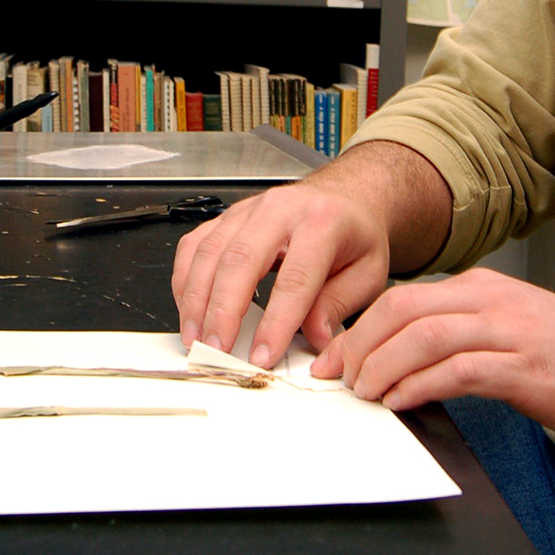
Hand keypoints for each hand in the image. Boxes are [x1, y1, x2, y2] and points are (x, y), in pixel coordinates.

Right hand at [171, 177, 393, 369]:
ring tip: (197, 338)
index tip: (262, 355)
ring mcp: (248, 210)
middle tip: (216, 349)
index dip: (275, 322)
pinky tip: (189, 308)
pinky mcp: (227, 217)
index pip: (294, 278)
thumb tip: (314, 337)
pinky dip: (185, 280)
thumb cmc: (354, 236)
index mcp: (322, 222)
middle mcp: (280, 209)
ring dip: (196, 300)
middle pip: (240, 260)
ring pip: (209, 252)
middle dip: (222, 311)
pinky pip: (194, 245)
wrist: (343, 198)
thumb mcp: (369, 273)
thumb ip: (339, 306)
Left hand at [309, 269, 554, 443]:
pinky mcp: (523, 368)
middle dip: (360, 345)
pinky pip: (455, 370)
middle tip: (339, 377)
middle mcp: (492, 301)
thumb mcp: (512, 329)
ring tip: (364, 393)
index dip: (362, 328)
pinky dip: (418, 386)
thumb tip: (405, 358)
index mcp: (484, 288)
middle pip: (403, 309)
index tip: (339, 357)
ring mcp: (509, 331)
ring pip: (422, 336)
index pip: (404, 297)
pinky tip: (401, 402)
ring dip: (382, 367)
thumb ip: (463, 333)